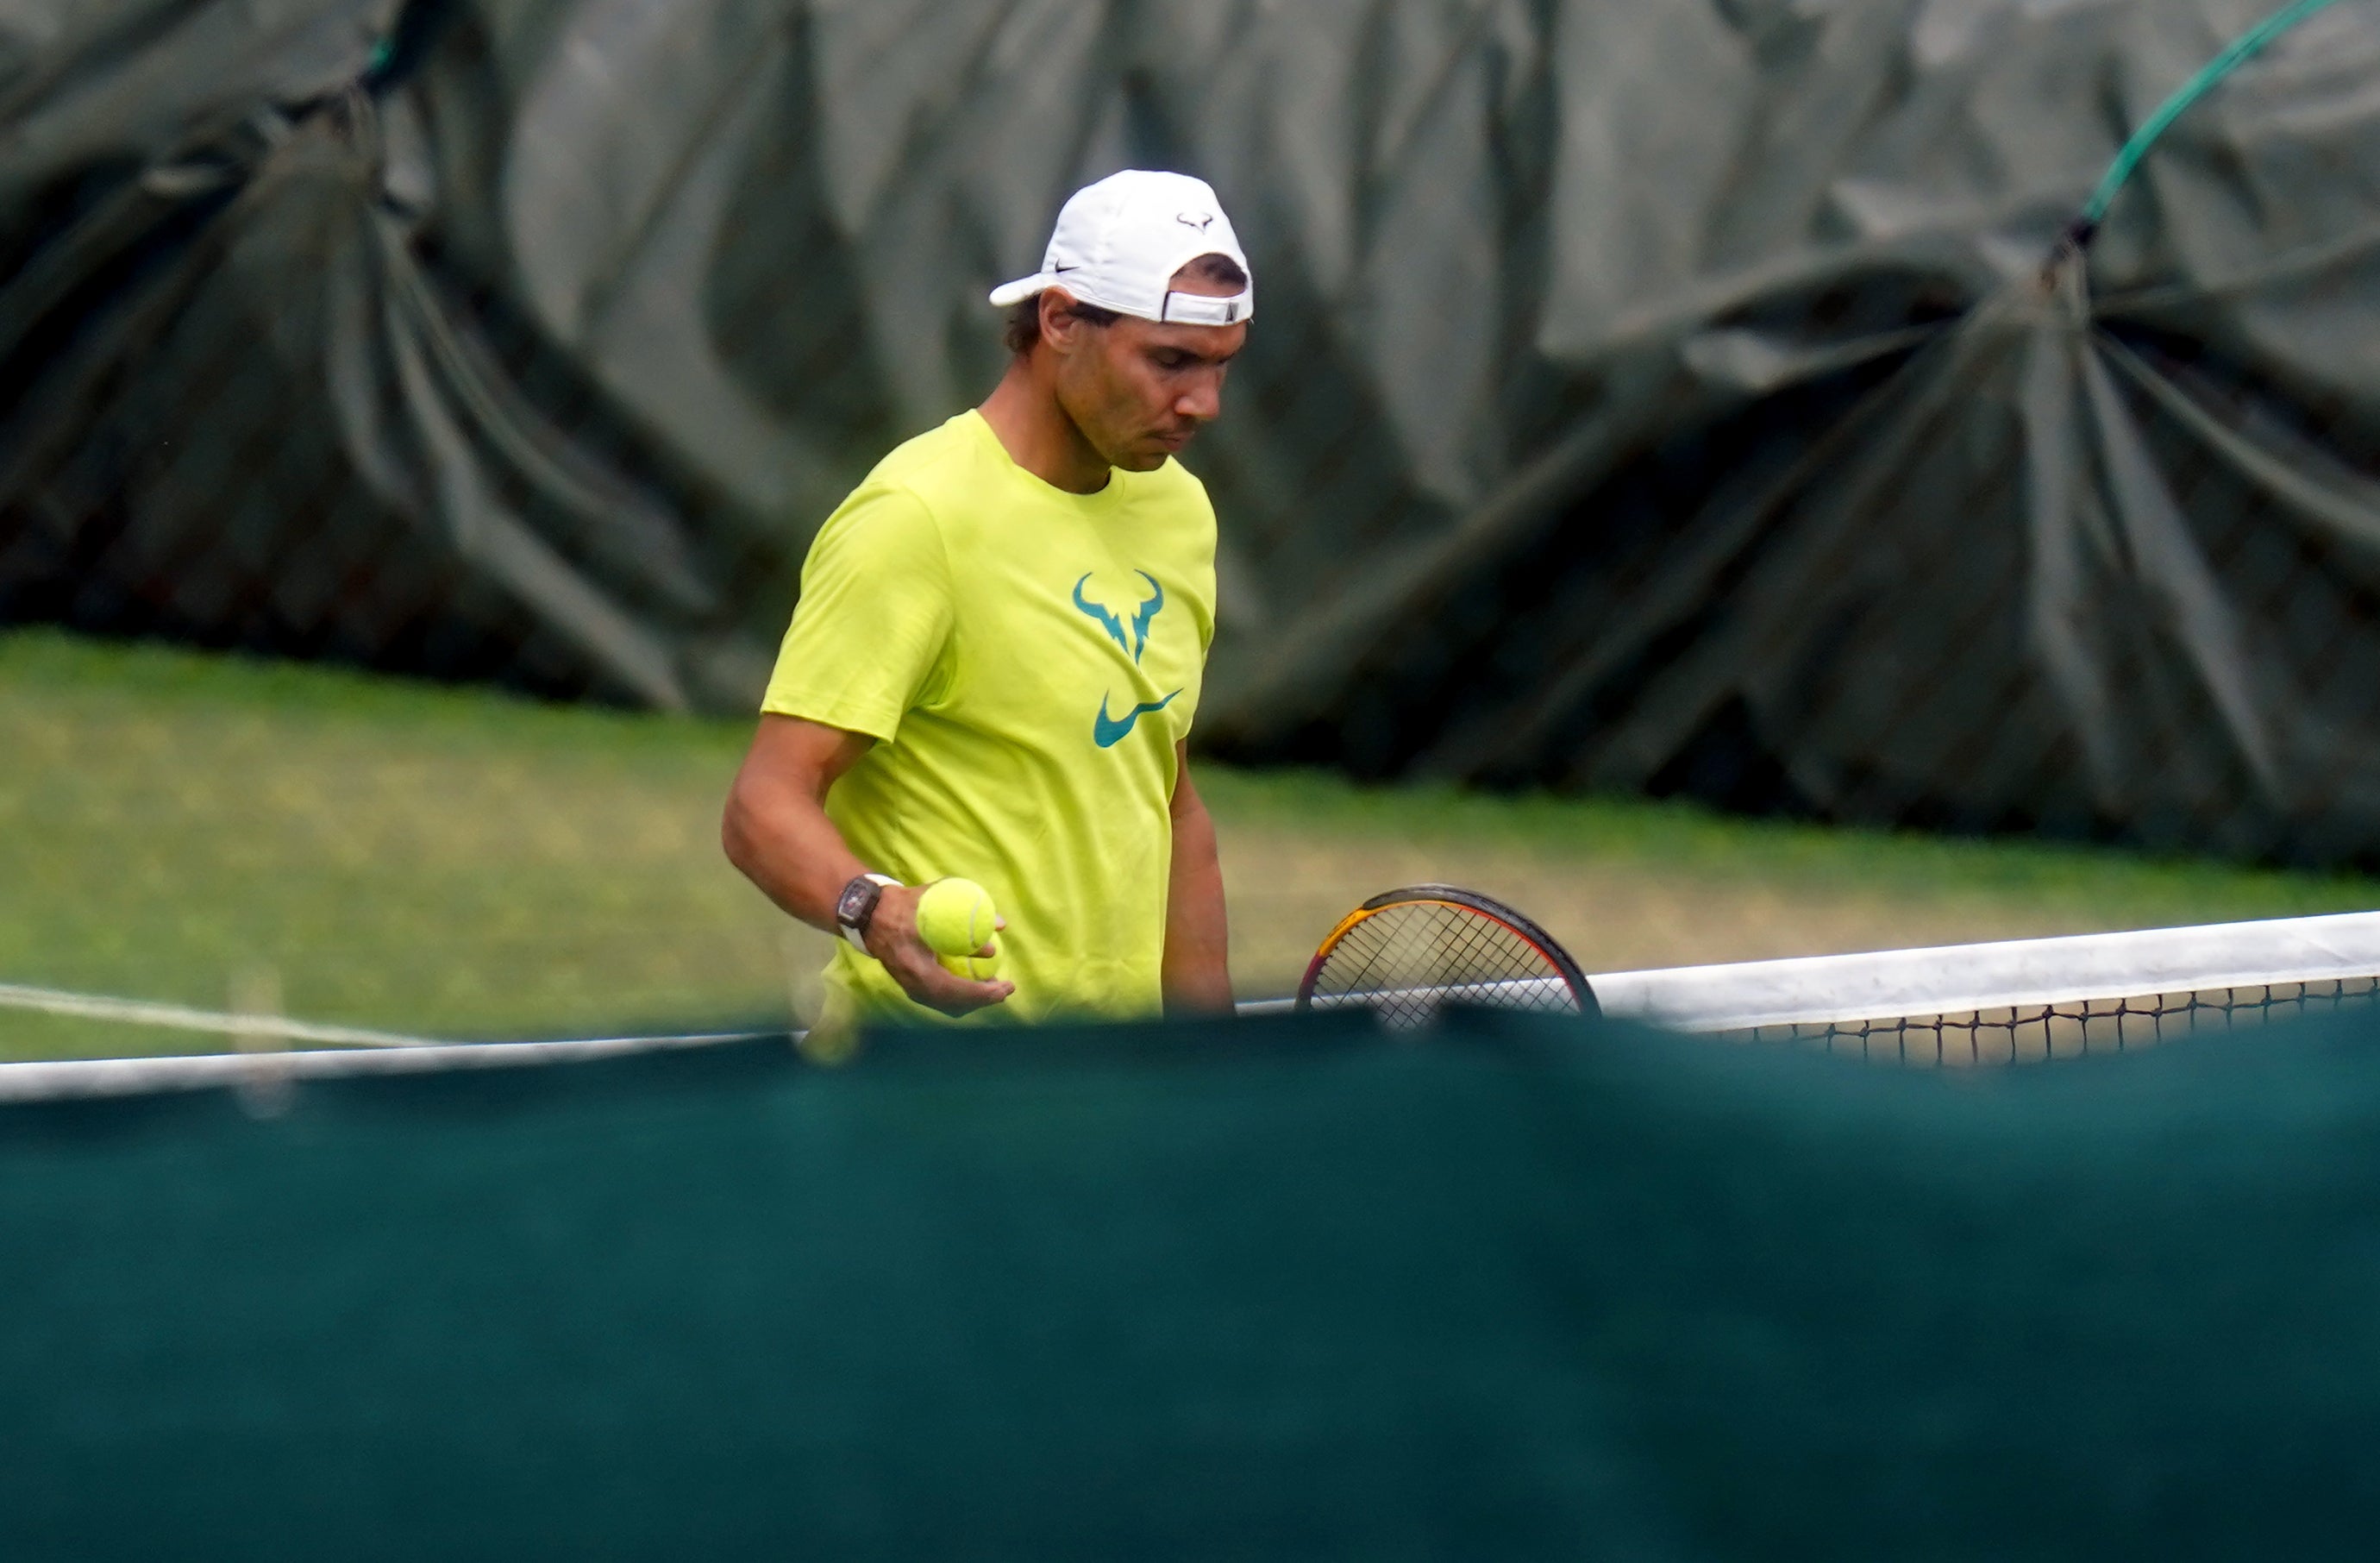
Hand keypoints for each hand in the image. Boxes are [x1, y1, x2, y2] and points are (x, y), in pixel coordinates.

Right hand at [863, 883, 1014, 1016]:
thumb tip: (1002, 925)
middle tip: (1006, 988)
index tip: (1007, 986)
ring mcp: (910, 988)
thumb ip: (968, 911)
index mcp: (916, 968)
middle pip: (955, 1005)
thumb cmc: (904, 905)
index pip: (955, 991)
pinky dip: (961, 995)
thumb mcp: (935, 902)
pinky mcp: (910, 987)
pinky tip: (976, 982)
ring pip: (948, 1006)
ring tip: (994, 986)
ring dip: (973, 1000)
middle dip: (984, 1000)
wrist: (868, 916)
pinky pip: (941, 999)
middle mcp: (912, 985)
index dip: (984, 994)